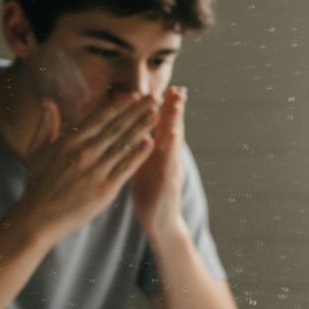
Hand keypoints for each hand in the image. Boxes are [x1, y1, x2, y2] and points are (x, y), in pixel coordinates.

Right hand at [13, 95, 157, 243]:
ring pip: (123, 144)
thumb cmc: (37, 184)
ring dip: (142, 128)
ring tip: (157, 114)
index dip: (119, 105)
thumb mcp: (36, 151)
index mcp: (68, 141)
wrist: (37, 217)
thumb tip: (48, 102)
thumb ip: (47, 126)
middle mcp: (83, 153)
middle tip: (154, 97)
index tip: (134, 94)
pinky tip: (151, 142)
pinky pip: (126, 168)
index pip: (99, 118)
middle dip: (136, 111)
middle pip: (116, 127)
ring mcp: (95, 171)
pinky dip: (139, 154)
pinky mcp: (105, 189)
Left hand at [130, 86, 188, 243]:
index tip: (162, 85)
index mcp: (157, 152)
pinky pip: (168, 163)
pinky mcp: (168, 183)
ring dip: (175, 120)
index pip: (159, 124)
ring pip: (172, 140)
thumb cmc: (150, 193)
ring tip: (177, 101)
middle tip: (177, 86)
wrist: (161, 223)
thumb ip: (140, 146)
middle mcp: (167, 158)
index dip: (161, 105)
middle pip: (170, 126)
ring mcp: (170, 169)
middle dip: (173, 107)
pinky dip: (170, 148)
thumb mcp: (143, 166)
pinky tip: (171, 135)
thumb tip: (131, 128)